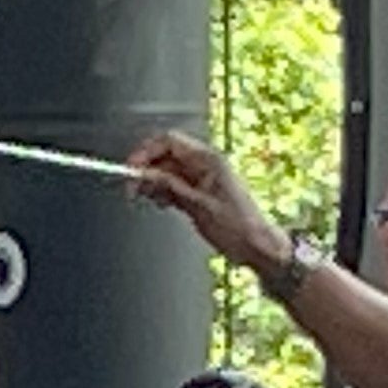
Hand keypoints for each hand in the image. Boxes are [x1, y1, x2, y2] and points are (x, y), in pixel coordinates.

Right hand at [126, 134, 295, 285]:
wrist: (256, 245)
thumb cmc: (237, 227)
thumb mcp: (198, 206)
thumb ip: (170, 187)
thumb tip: (146, 174)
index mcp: (208, 159)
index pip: (169, 142)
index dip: (146, 152)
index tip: (131, 170)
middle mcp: (205, 164)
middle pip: (166, 155)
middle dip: (146, 169)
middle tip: (133, 188)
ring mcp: (202, 177)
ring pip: (168, 170)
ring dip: (153, 181)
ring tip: (144, 197)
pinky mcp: (200, 191)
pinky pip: (175, 183)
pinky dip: (164, 191)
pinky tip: (160, 202)